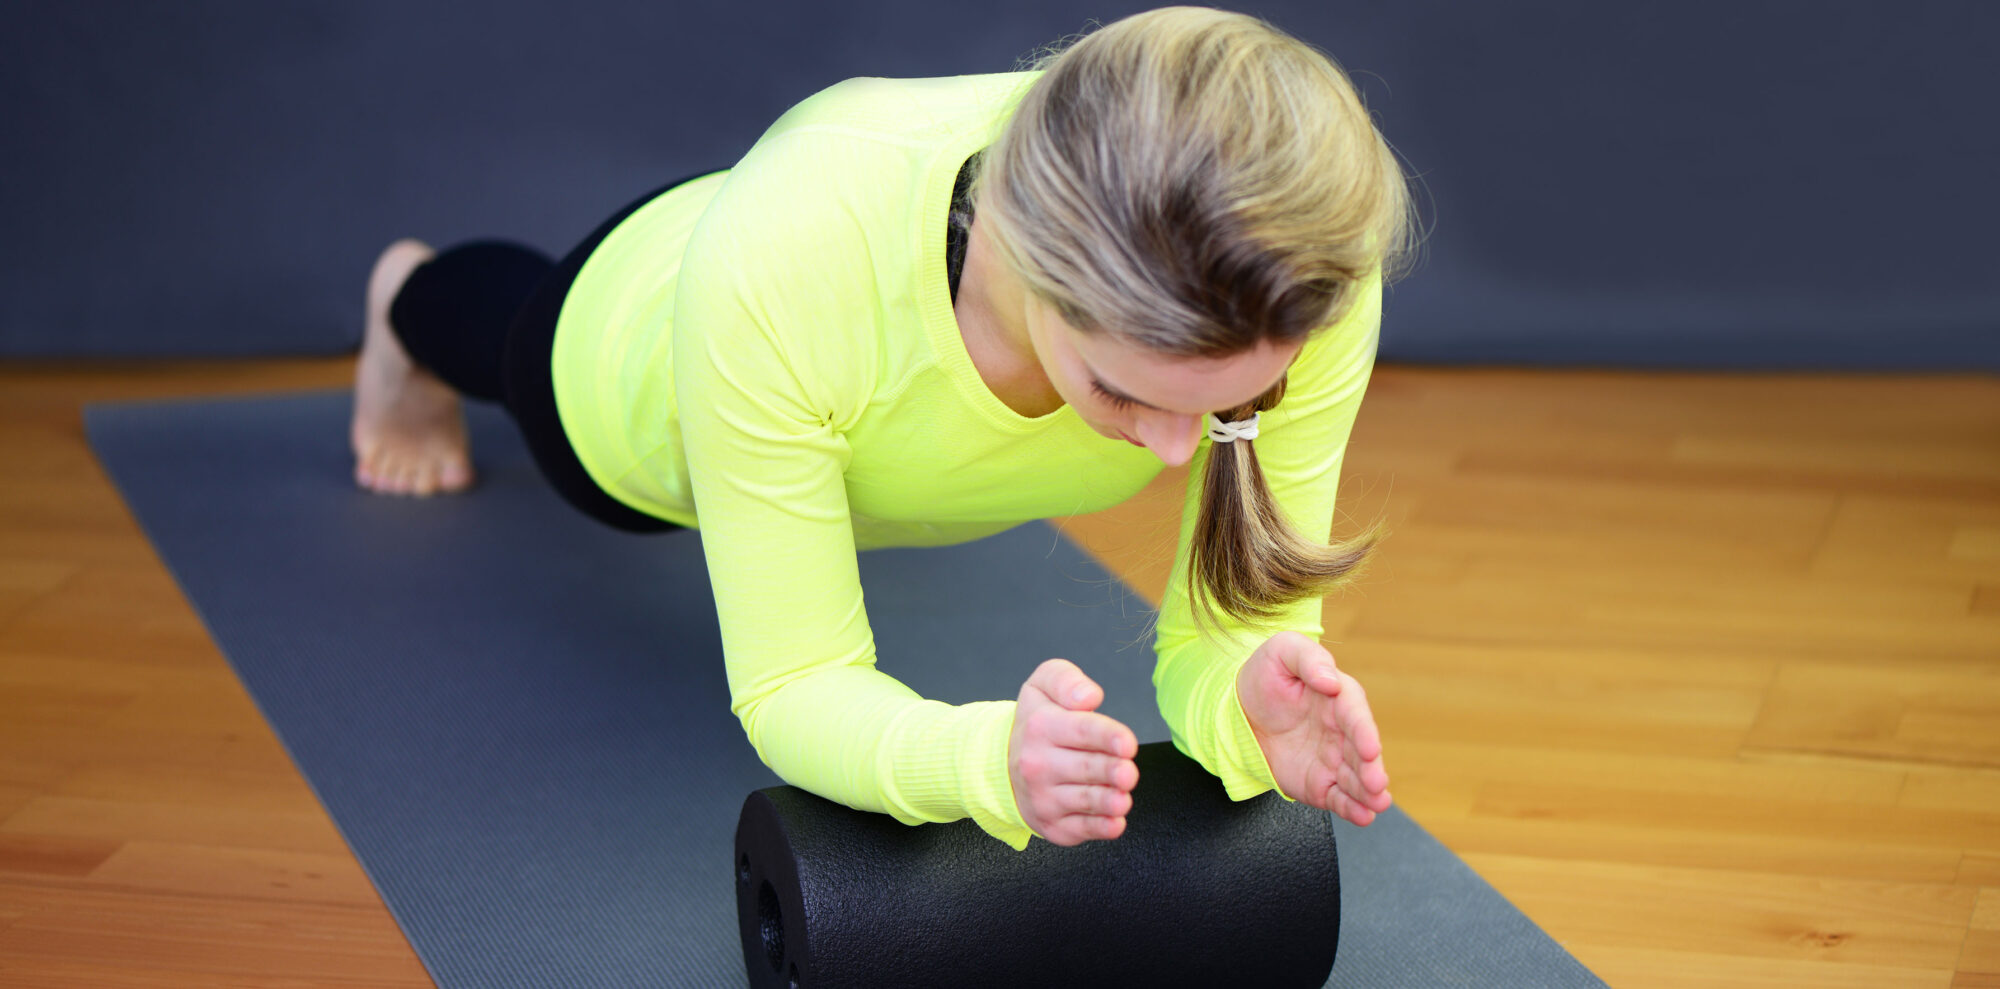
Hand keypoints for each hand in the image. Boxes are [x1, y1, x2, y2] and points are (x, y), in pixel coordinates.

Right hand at [1008, 659, 1139, 845]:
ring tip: (1122, 798)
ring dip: (1107, 801)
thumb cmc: (1037, 723)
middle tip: (1127, 773)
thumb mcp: (1043, 686)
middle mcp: (1039, 764)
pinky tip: (1115, 821)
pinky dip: (1100, 828)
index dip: (1106, 736)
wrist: (1003, 767)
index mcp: (1041, 726)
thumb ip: (1067, 680)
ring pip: (1084, 800)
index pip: (1080, 729)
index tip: (1127, 743)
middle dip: (1110, 771)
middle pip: (1085, 767)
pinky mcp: (1054, 825)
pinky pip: (1081, 829)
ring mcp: (1044, 798)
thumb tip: (1088, 697)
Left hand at [1237, 631, 1391, 825]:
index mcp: (1339, 698)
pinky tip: (1363, 816)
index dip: (1364, 731)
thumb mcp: (1282, 652)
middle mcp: (1342, 731)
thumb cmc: (1266, 676)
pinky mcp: (1320, 783)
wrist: (1239, 712)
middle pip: (1362, 751)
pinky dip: (1352, 809)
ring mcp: (1333, 759)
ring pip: (1356, 778)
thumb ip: (1308, 658)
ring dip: (1369, 792)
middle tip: (1376, 782)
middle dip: (1371, 768)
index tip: (1370, 748)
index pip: (1355, 714)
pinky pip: (1339, 798)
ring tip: (1377, 803)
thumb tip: (1331, 680)